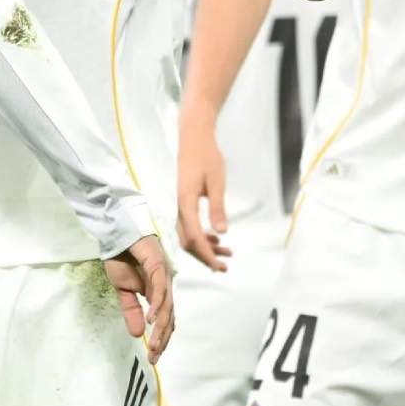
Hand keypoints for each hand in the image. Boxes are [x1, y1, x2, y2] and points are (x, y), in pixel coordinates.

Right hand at [104, 235, 173, 362]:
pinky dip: (157, 305)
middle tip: (154, 357)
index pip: (164, 321)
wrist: (117, 235)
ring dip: (161, 327)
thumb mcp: (123, 291)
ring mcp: (164, 276)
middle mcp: (164, 286)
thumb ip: (132, 311)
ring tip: (154, 345)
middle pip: (169, 318)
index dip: (160, 339)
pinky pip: (160, 289)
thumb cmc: (122, 259)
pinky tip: (152, 320)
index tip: (152, 357)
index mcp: (157, 293)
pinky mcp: (159, 266)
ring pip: (167, 307)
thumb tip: (137, 334)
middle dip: (162, 339)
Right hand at [177, 116, 232, 272]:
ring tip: (226, 254)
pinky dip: (201, 235)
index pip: (194, 237)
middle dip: (205, 257)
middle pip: (187, 241)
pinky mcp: (182, 202)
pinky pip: (189, 225)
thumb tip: (222, 232)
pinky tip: (216, 237)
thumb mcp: (217, 182)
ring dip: (204, 247)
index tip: (220, 266)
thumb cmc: (207, 156)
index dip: (206, 254)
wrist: (193, 137)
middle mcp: (178, 207)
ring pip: (188, 235)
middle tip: (224, 267)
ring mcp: (178, 205)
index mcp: (185, 202)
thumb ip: (217, 207)